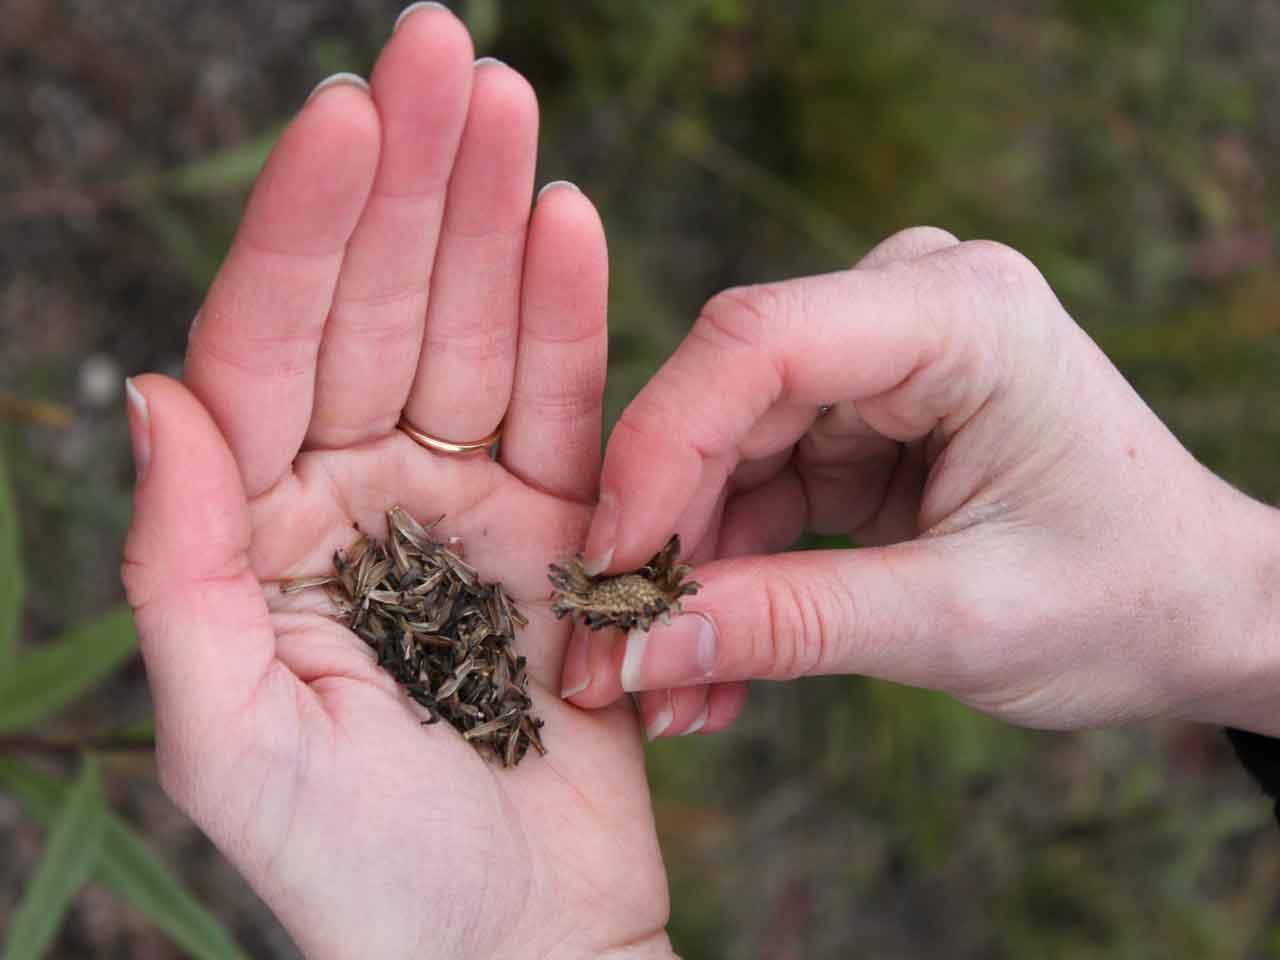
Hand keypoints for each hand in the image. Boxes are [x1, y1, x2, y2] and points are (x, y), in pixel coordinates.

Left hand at [122, 9, 670, 958]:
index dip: (307, 228)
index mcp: (261, 531)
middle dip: (409, 180)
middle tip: (445, 45)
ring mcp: (464, 507)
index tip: (346, 112)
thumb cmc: (365, 879)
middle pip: (379, 309)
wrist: (517, 953)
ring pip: (476, 334)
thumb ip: (183, 566)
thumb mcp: (235, 741)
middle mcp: (357, 497)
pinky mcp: (564, 533)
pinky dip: (573, 318)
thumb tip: (149, 389)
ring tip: (507, 100)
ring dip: (491, 217)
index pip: (271, 345)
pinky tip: (567, 220)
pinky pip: (567, 408)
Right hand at [561, 227, 1279, 739]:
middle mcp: (910, 306)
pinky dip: (730, 569)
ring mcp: (881, 357)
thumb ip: (793, 626)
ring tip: (670, 688)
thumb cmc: (1123, 599)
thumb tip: (637, 648)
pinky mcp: (861, 414)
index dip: (658, 451)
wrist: (1197, 608)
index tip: (606, 570)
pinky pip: (755, 482)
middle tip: (612, 658)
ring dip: (690, 568)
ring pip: (724, 450)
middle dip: (662, 533)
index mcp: (963, 314)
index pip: (759, 344)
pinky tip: (712, 659)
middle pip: (725, 400)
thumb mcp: (959, 623)